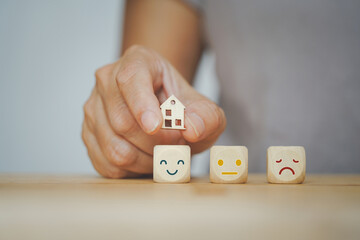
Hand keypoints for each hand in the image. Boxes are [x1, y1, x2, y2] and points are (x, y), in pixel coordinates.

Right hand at [82, 45, 225, 177]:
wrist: (165, 114)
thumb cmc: (181, 108)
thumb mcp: (204, 110)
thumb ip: (206, 117)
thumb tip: (192, 129)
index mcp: (137, 62)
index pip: (131, 80)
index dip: (141, 105)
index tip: (155, 127)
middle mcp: (107, 81)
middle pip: (123, 121)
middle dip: (156, 143)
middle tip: (178, 146)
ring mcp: (93, 109)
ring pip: (114, 148)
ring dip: (146, 161)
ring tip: (164, 154)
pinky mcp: (88, 135)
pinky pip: (107, 164)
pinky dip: (132, 170)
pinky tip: (146, 160)